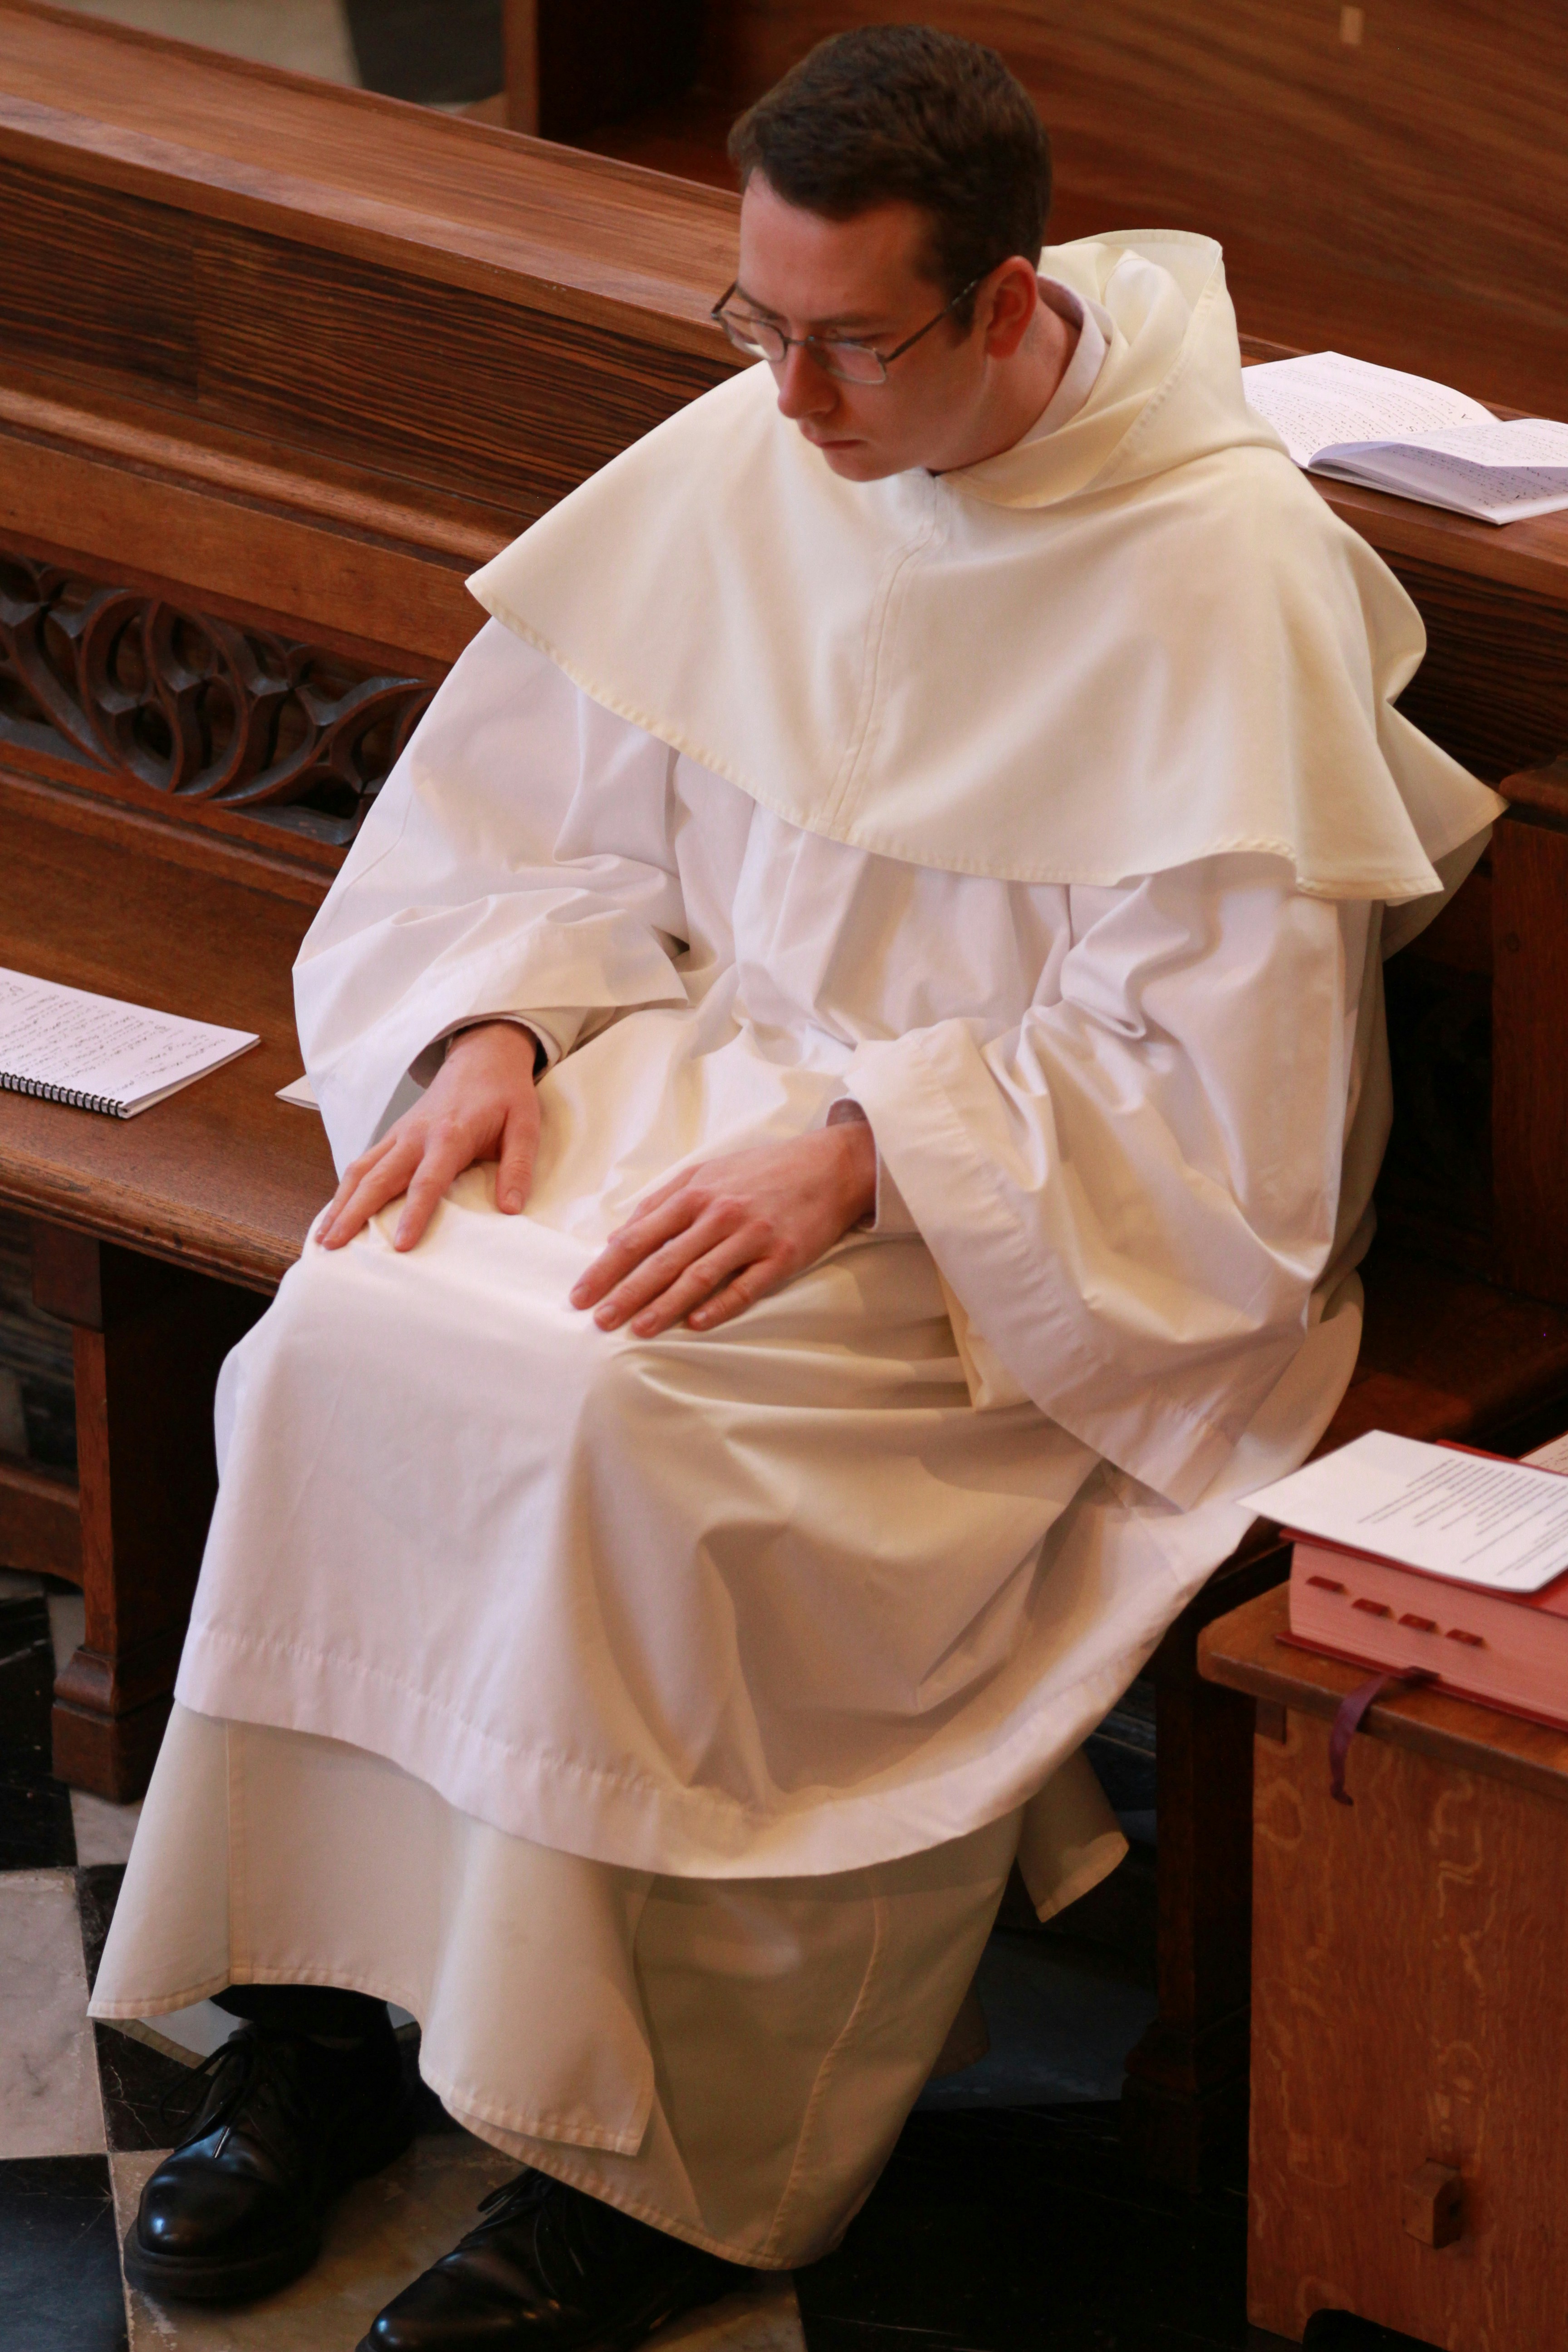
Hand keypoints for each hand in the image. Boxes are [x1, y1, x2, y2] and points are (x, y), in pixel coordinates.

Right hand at [318, 1022, 540, 1252]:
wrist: (484, 1058)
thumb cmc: (505, 1095)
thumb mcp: (525, 1126)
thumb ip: (518, 1167)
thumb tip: (511, 1208)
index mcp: (450, 1135)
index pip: (428, 1181)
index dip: (414, 1213)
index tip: (401, 1244)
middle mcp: (416, 1135)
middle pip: (378, 1178)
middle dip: (353, 1213)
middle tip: (332, 1246)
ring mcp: (400, 1134)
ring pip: (361, 1169)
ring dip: (340, 1203)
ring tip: (322, 1237)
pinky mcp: (394, 1135)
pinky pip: (364, 1162)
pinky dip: (346, 1188)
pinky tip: (336, 1212)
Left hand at [571, 1121, 877, 1337]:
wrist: (829, 1166)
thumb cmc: (761, 1170)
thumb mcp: (706, 1171)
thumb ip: (660, 1201)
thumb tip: (616, 1235)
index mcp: (694, 1192)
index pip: (638, 1236)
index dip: (606, 1267)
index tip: (581, 1293)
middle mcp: (719, 1214)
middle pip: (663, 1259)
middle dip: (626, 1292)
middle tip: (598, 1320)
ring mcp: (751, 1236)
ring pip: (699, 1276)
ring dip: (665, 1305)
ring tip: (637, 1328)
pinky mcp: (782, 1256)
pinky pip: (746, 1287)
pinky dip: (719, 1306)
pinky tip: (695, 1324)